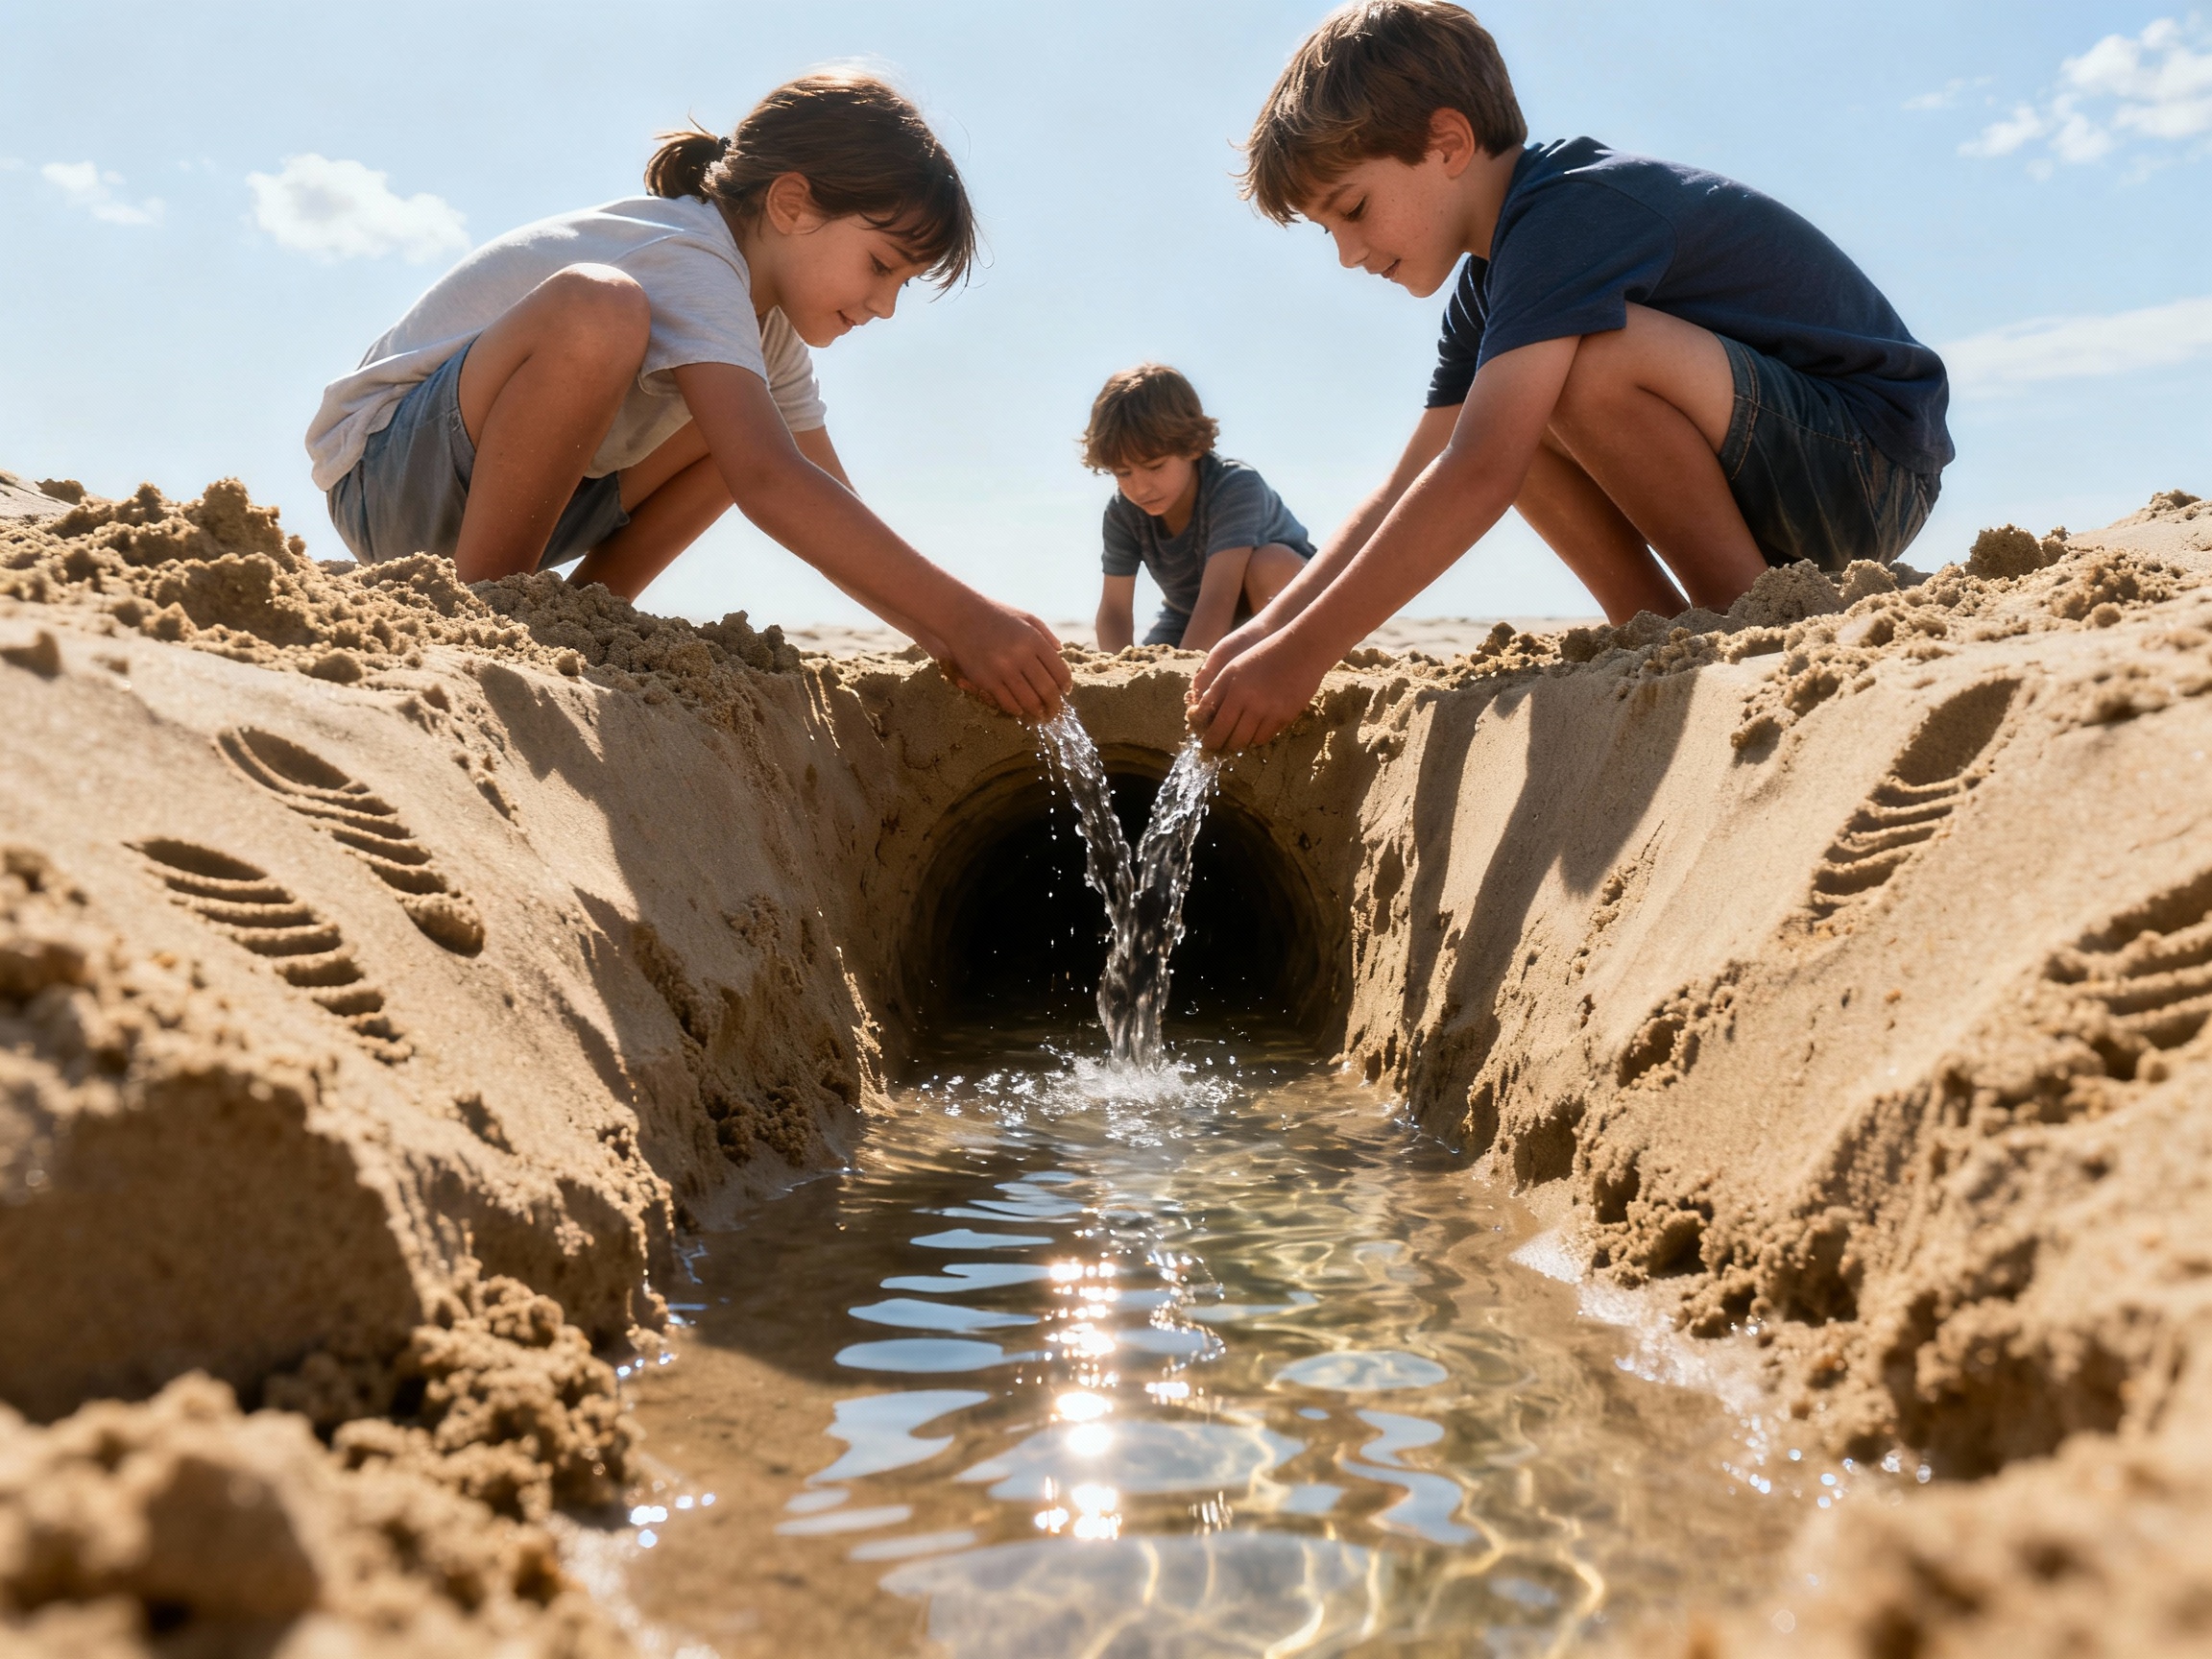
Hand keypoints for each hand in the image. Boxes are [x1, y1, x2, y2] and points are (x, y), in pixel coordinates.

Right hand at [947, 602, 1072, 718]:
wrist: (960, 616)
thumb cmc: (996, 615)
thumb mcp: (1026, 617)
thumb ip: (1046, 634)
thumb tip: (1061, 652)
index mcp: (1034, 640)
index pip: (1060, 672)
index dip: (1065, 686)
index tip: (1064, 691)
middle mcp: (1021, 656)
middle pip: (1047, 691)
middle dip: (1054, 705)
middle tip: (1055, 711)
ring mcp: (1003, 670)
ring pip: (1029, 701)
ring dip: (1037, 711)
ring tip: (1040, 714)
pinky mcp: (986, 681)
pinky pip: (1007, 703)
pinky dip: (1017, 710)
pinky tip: (1020, 709)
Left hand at [1187, 629, 1327, 750]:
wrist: (1303, 649)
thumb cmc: (1264, 654)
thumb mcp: (1235, 666)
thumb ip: (1218, 689)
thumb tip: (1203, 712)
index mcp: (1236, 689)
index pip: (1218, 725)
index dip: (1211, 739)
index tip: (1207, 745)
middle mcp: (1253, 703)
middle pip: (1233, 738)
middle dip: (1224, 746)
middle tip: (1220, 749)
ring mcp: (1271, 711)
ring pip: (1251, 741)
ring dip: (1242, 743)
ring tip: (1236, 742)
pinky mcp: (1287, 716)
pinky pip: (1268, 735)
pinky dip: (1258, 737)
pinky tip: (1254, 733)